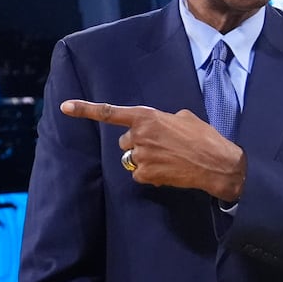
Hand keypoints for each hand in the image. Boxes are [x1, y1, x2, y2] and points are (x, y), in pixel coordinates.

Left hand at [63, 99, 245, 201]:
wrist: (218, 164)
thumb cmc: (204, 137)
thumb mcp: (182, 117)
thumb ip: (161, 119)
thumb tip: (156, 127)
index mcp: (146, 116)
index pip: (109, 112)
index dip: (84, 109)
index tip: (64, 106)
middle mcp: (139, 134)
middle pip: (124, 142)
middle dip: (138, 144)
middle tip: (161, 147)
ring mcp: (141, 155)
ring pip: (131, 159)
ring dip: (144, 160)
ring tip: (168, 159)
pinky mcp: (146, 173)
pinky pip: (139, 175)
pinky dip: (150, 175)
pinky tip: (168, 171)